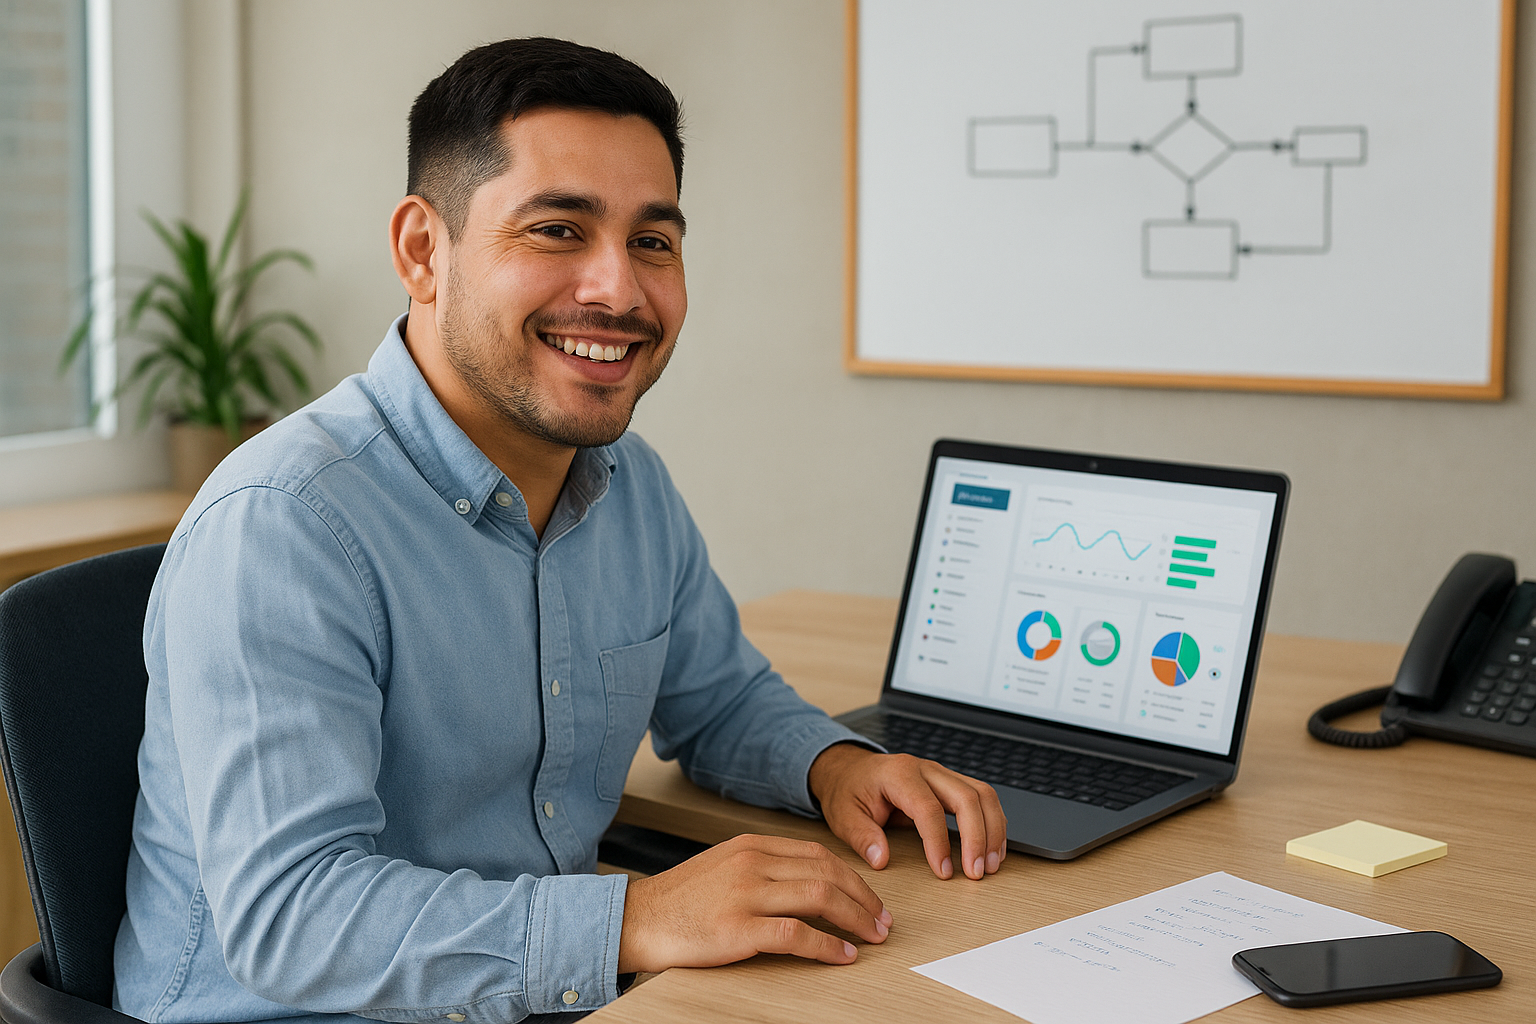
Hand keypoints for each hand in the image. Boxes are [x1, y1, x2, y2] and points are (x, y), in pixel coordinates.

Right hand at [616, 833, 891, 973]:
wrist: (636, 919)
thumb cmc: (681, 900)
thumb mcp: (724, 867)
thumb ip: (762, 867)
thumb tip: (810, 883)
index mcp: (751, 846)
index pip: (817, 854)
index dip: (852, 877)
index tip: (870, 899)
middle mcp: (752, 863)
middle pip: (826, 872)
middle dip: (863, 898)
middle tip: (883, 921)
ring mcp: (745, 895)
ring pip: (819, 896)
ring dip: (855, 918)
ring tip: (872, 936)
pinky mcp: (737, 929)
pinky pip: (796, 934)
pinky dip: (827, 946)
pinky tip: (842, 955)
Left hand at [807, 743, 1007, 880]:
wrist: (849, 769)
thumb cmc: (848, 789)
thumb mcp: (843, 814)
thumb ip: (862, 836)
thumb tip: (881, 859)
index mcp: (898, 774)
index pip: (929, 808)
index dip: (939, 842)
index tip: (943, 872)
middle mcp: (926, 769)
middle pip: (967, 797)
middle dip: (978, 837)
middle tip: (977, 872)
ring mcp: (941, 773)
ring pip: (982, 794)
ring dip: (993, 830)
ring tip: (991, 864)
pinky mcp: (949, 783)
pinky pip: (981, 798)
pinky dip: (992, 822)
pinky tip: (993, 847)